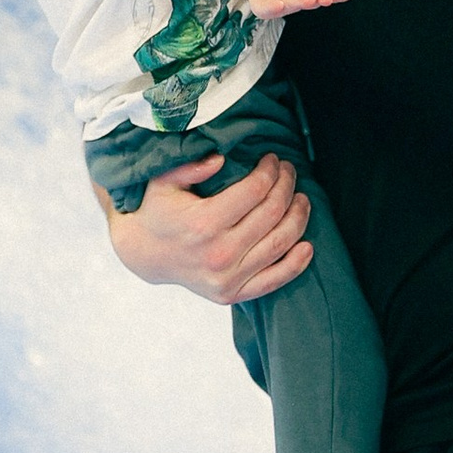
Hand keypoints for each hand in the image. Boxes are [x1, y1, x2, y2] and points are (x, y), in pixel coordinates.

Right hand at [104, 149, 312, 306]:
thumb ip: (189, 166)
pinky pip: (275, 280)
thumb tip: (221, 158)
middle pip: (272, 214)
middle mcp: (218, 253)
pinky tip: (307, 245)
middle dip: (287, 186)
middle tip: (289, 171)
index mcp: (203, 223)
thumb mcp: (163, 181)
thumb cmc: (158, 212)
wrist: (145, 255)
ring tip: (301, 199)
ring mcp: (227, 278)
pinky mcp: (232, 294)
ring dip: (298, 217)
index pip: (254, 191)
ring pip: (280, 243)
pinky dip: (297, 264)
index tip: (273, 159)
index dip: (270, 171)